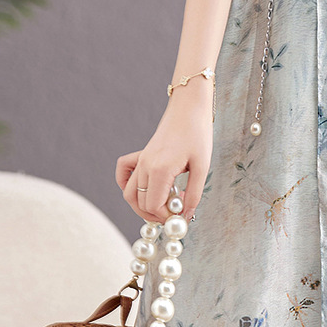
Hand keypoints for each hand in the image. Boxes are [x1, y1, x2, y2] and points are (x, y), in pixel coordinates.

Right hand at [115, 94, 213, 223]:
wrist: (189, 109)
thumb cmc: (197, 134)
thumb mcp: (202, 167)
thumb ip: (194, 194)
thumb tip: (186, 215)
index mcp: (160, 170)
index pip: (153, 206)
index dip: (166, 217)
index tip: (181, 217)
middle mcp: (145, 166)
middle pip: (140, 202)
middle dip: (156, 214)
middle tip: (175, 214)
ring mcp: (141, 160)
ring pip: (129, 193)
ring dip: (142, 205)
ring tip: (163, 207)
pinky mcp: (141, 155)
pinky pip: (124, 173)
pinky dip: (128, 185)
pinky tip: (145, 189)